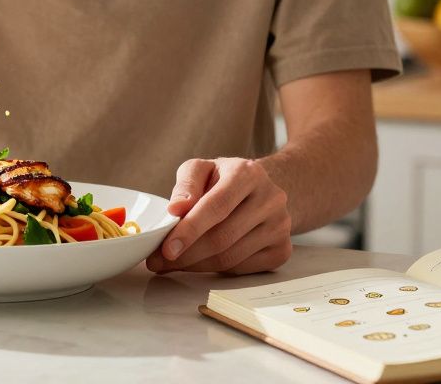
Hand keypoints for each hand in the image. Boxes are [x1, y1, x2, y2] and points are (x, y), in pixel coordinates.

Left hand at [146, 158, 292, 274]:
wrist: (260, 190)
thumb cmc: (223, 179)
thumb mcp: (201, 169)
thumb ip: (185, 185)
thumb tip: (175, 209)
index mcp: (248, 173)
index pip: (217, 206)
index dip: (190, 230)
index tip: (166, 249)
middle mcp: (271, 199)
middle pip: (223, 237)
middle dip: (186, 254)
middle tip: (159, 261)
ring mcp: (280, 226)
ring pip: (231, 258)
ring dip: (196, 265)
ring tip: (174, 262)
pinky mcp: (281, 250)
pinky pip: (242, 269)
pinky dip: (215, 270)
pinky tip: (200, 262)